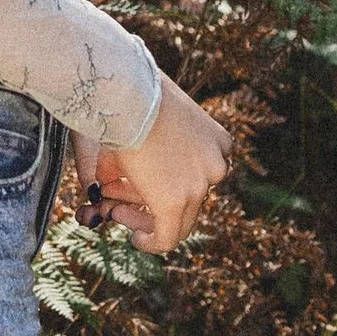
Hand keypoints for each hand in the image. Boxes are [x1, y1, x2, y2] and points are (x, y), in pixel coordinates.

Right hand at [89, 72, 230, 253]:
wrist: (130, 94)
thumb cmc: (136, 96)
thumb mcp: (155, 120)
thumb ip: (153, 149)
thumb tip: (117, 175)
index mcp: (219, 142)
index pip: (202, 176)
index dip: (171, 183)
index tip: (145, 184)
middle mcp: (217, 166)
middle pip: (191, 200)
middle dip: (155, 203)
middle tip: (122, 201)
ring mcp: (200, 186)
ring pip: (178, 219)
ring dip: (147, 218)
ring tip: (117, 211)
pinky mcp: (176, 203)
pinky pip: (168, 237)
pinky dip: (152, 241)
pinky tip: (136, 239)